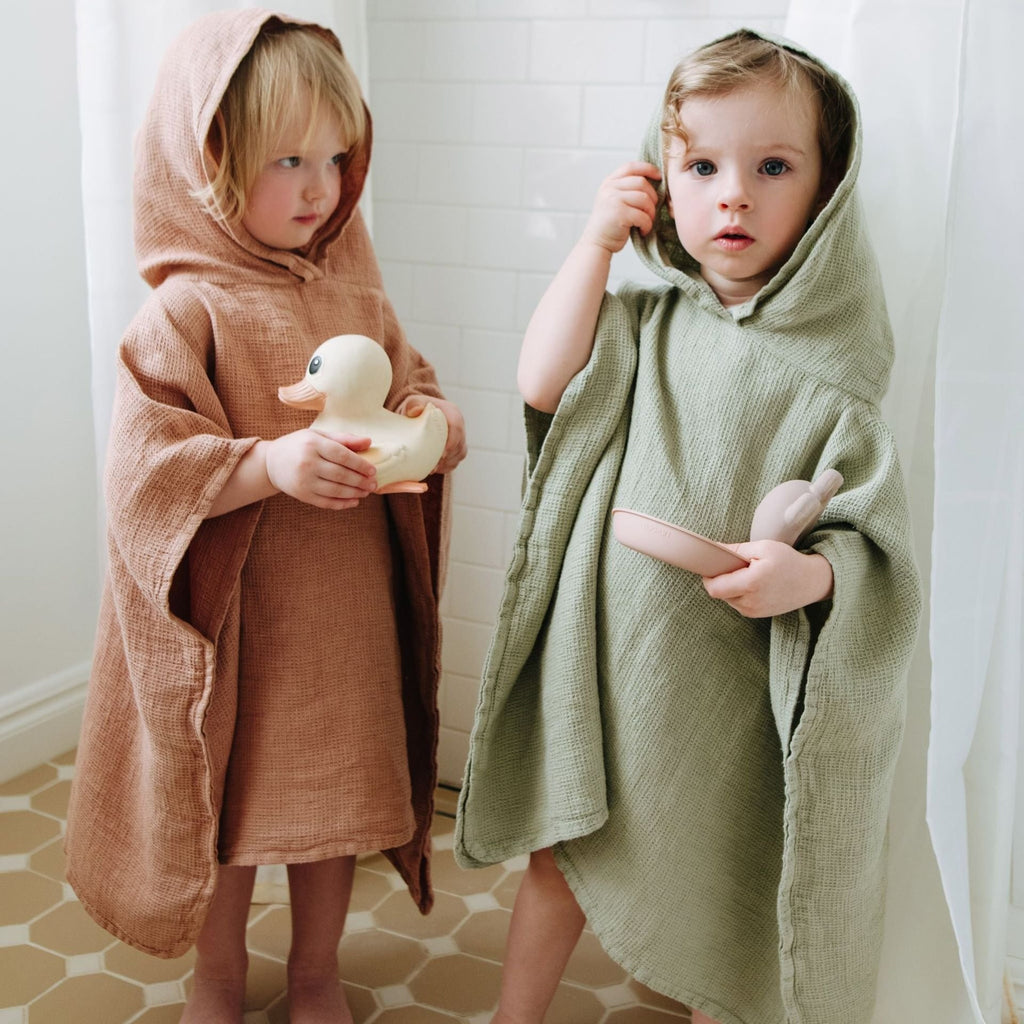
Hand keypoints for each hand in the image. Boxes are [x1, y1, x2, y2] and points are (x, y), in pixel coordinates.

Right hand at [264, 429, 376, 509]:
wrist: (272, 462)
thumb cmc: (301, 446)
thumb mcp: (319, 435)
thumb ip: (344, 439)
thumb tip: (369, 442)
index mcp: (313, 444)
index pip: (342, 455)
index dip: (360, 464)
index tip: (373, 470)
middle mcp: (307, 462)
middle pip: (340, 475)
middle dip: (360, 481)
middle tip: (374, 484)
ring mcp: (303, 480)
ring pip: (335, 490)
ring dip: (355, 493)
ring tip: (366, 491)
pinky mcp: (302, 495)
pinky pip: (326, 502)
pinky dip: (342, 503)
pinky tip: (354, 501)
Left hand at [396, 395, 467, 474]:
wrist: (420, 414)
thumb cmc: (417, 408)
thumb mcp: (413, 402)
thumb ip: (413, 404)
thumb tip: (414, 411)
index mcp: (453, 413)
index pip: (457, 428)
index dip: (452, 441)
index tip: (442, 453)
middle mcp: (460, 426)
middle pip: (459, 444)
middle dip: (447, 457)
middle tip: (433, 465)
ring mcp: (460, 438)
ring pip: (459, 454)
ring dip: (446, 463)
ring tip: (432, 469)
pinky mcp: (456, 449)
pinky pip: (455, 461)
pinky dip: (445, 467)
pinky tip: (434, 469)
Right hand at [580, 161, 661, 254]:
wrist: (597, 243)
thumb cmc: (611, 224)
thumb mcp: (614, 200)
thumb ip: (627, 189)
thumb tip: (654, 182)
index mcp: (609, 183)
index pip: (631, 167)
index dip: (648, 169)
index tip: (659, 177)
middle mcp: (609, 188)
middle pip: (642, 183)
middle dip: (652, 197)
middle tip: (651, 211)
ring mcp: (613, 200)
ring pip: (644, 199)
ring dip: (651, 213)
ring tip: (647, 222)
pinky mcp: (619, 214)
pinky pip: (643, 216)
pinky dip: (647, 225)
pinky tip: (643, 231)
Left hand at [702, 541, 833, 617]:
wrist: (811, 582)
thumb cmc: (789, 562)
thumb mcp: (763, 547)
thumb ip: (736, 550)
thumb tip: (714, 549)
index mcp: (751, 584)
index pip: (714, 588)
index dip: (708, 577)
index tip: (712, 566)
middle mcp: (750, 602)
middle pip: (719, 593)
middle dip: (721, 579)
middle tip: (735, 567)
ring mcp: (753, 611)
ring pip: (727, 599)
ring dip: (730, 587)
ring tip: (748, 575)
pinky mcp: (756, 615)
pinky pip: (737, 604)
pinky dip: (739, 593)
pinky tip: (753, 585)